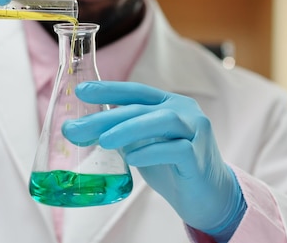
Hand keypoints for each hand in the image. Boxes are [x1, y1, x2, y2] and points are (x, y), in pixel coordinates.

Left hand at [63, 81, 246, 239]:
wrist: (209, 197)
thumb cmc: (174, 168)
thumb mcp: (146, 144)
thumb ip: (126, 132)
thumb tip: (86, 127)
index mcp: (170, 104)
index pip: (137, 91)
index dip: (109, 89)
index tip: (81, 90)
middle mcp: (185, 111)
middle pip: (142, 107)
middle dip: (107, 116)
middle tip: (77, 127)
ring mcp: (195, 132)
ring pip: (161, 121)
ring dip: (129, 128)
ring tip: (103, 140)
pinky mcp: (199, 156)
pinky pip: (176, 149)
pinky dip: (152, 152)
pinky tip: (132, 158)